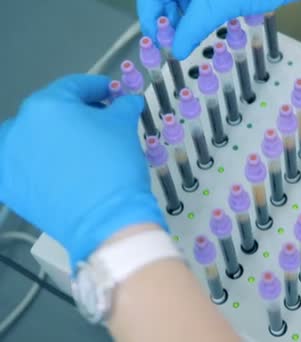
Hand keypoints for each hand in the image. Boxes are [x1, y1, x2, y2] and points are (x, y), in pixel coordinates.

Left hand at [0, 74, 165, 267]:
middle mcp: (18, 127)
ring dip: (53, 137)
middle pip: (50, 111)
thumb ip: (124, 106)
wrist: (105, 219)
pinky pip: (23, 166)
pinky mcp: (8, 186)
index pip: (73, 86)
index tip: (112, 93)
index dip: (97, 88)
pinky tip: (60, 170)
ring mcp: (9, 158)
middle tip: (101, 122)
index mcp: (46, 105)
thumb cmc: (114, 165)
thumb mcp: (124, 127)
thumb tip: (128, 101)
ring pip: (33, 138)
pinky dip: (39, 163)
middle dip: (76, 113)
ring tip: (78, 149)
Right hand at [137, 0, 295, 59]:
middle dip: (166, 18)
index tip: (158, 42)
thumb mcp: (218, 6)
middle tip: (174, 43)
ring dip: (179, 17)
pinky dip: (194, 11)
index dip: (150, 18)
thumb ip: (192, 28)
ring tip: (186, 37)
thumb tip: (176, 50)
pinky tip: (198, 25)